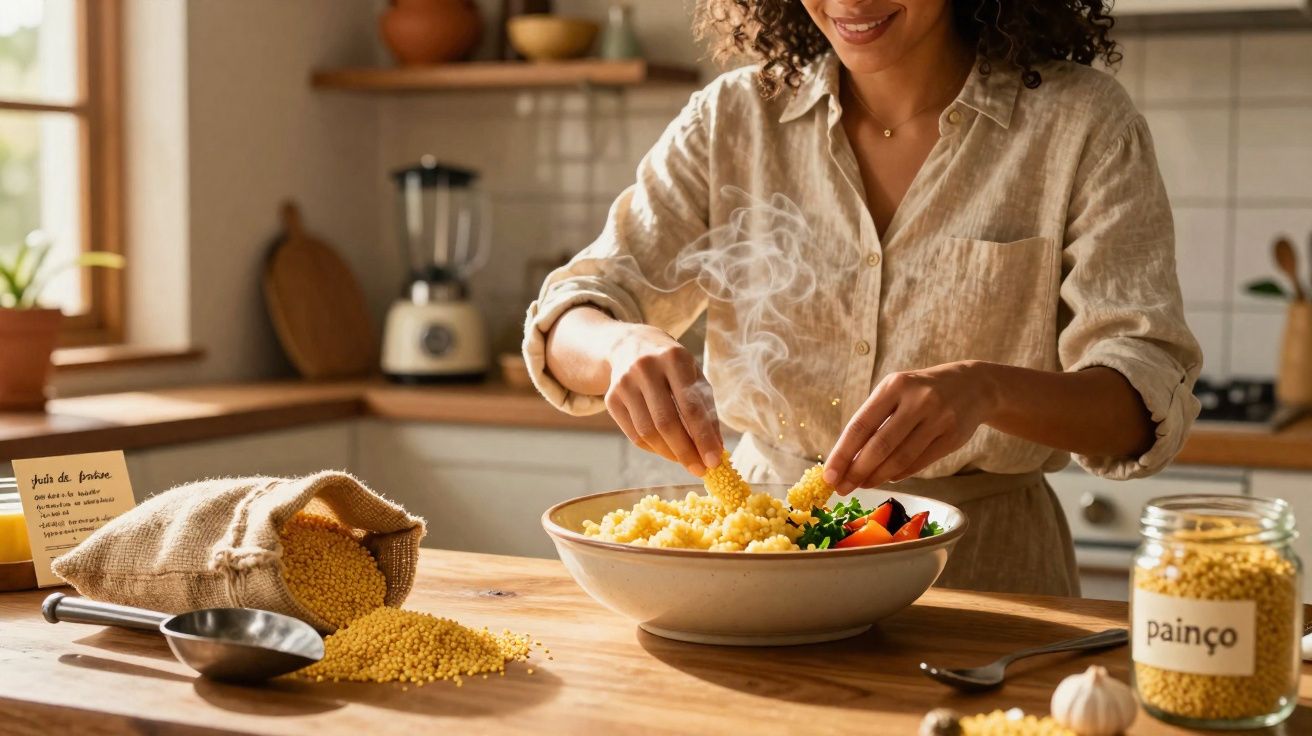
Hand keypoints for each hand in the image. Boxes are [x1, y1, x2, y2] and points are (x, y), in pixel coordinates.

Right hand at [604, 324, 723, 475]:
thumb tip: (716, 449)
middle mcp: (646, 368)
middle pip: (666, 422)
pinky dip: (653, 448)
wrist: (630, 345)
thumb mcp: (694, 377)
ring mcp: (624, 383)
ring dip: (669, 453)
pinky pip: (634, 434)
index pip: (691, 406)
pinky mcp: (610, 398)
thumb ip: (706, 411)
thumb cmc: (672, 366)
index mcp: (674, 359)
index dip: (703, 437)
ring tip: (685, 461)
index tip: (714, 461)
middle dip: (685, 452)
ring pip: (647, 432)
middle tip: (699, 470)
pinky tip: (667, 450)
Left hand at [822, 361, 996, 493]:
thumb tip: (845, 459)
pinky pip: (919, 463)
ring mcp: (938, 419)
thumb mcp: (896, 391)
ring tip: (862, 485)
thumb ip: (873, 419)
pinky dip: (899, 474)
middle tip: (842, 488)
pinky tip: (887, 477)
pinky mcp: (953, 437)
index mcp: (894, 386)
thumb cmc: (921, 391)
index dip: (842, 454)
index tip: (829, 475)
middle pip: (880, 445)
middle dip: (857, 471)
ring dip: (877, 476)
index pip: (860, 425)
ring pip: (900, 458)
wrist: (973, 385)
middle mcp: (917, 400)